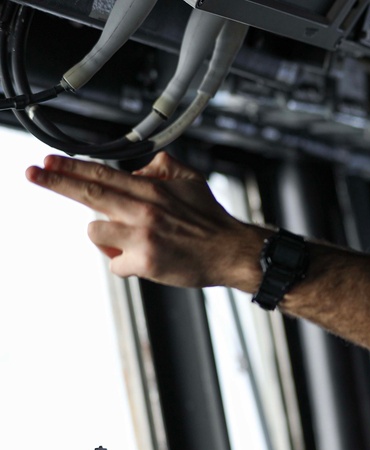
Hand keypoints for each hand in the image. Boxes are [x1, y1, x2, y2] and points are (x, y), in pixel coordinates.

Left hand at [25, 152, 266, 289]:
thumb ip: (162, 168)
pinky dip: (126, 265)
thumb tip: (138, 168)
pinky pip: (115, 264)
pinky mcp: (145, 261)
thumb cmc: (212, 221)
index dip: (72, 167)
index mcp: (151, 190)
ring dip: (106, 239)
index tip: (49, 161)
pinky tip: (145, 261)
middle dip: (56, 182)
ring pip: (96, 233)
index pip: (102, 174)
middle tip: (33, 173)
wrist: (231, 251)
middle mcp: (143, 210)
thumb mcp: (191, 181)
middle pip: (89, 193)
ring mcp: (142, 236)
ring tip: (131, 242)